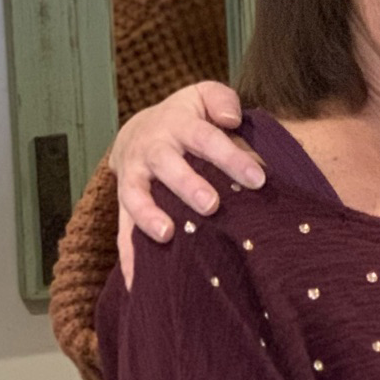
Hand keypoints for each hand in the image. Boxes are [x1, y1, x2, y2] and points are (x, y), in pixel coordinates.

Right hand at [110, 82, 261, 285]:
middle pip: (168, 165)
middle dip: (187, 184)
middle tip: (211, 205)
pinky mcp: (123, 203)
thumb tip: (232, 119)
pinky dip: (129, 255)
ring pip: (135, 196)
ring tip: (167, 235)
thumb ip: (222, 101)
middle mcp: (153, 151)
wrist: (137, 132)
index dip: (230, 157)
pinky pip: (122, 230)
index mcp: (178, 126)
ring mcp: (135, 177)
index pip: (207, 139)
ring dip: (149, 216)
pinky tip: (140, 283)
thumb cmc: (184, 119)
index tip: (257, 178)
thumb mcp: (202, 97)